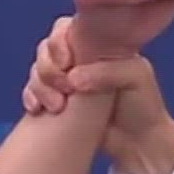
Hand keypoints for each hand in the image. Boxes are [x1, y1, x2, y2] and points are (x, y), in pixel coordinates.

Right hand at [22, 17, 173, 173]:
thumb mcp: (136, 77)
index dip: (58, 42)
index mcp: (99, 45)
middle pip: (46, 50)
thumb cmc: (143, 105)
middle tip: (64, 88)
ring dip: (40, 87)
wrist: (137, 143)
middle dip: (48, 68)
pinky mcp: (56, 101)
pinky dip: (31, 98)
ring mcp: (66, 81)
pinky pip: (32, 92)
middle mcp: (80, 60)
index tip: (66, 62)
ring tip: (57, 106)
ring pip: (37, 72)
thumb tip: (72, 78)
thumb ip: (108, 71)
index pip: (66, 29)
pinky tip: (37, 109)